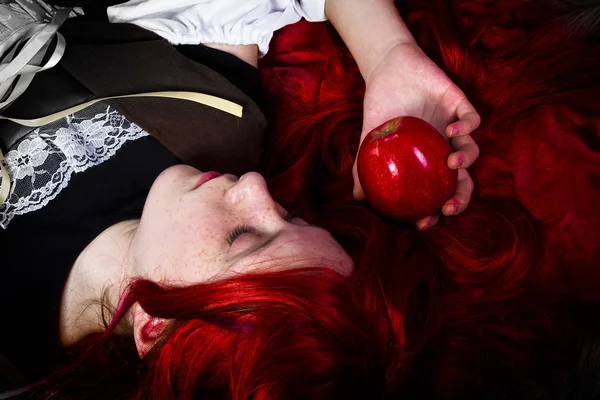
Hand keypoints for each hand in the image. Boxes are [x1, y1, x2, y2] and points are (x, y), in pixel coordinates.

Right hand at [353, 42, 480, 229]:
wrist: (388, 70)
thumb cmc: (379, 107)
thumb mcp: (368, 141)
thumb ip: (363, 168)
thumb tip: (358, 198)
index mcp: (426, 162)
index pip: (438, 192)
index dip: (437, 210)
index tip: (426, 221)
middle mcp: (444, 148)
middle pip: (462, 180)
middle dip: (461, 197)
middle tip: (448, 206)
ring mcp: (454, 127)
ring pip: (473, 150)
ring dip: (467, 160)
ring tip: (451, 161)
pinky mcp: (460, 104)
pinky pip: (474, 120)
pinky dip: (468, 128)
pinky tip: (451, 129)